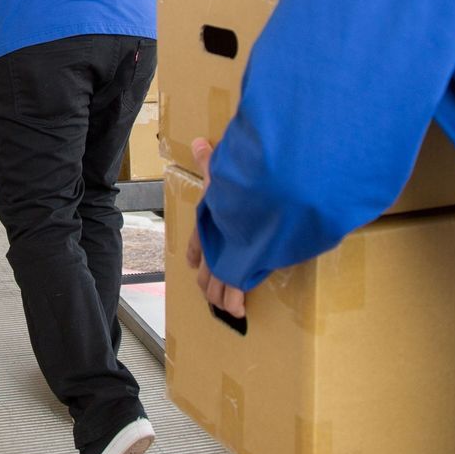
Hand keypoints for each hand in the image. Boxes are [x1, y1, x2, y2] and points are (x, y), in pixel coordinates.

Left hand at [185, 138, 246, 318]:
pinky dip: (235, 303)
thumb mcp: (221, 170)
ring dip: (219, 296)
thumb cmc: (242, 185)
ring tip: (224, 306)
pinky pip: (236, 292)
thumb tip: (197, 142)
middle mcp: (213, 243)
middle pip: (204, 269)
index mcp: (207, 222)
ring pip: (217, 284)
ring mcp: (226, 259)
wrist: (260, 201)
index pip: (195, 243)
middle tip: (210, 290)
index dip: (194, 254)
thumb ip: (210, 160)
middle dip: (207, 281)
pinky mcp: (243, 269)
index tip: (194, 262)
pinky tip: (238, 311)